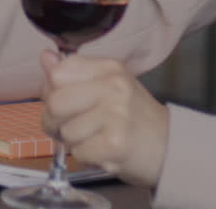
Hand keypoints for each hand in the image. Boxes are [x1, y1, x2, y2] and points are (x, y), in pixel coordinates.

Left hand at [41, 50, 169, 187]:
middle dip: (55, 122)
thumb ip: (74, 73)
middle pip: (55, 103)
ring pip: (65, 132)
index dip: (52, 92)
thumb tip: (45, 56)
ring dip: (74, 143)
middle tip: (72, 128)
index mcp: (109, 68)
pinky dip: (86, 158)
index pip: (58, 73)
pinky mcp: (115, 143)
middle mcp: (114, 87)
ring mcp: (116, 115)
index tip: (66, 103)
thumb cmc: (133, 116)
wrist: (169, 147)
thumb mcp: (108, 85)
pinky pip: (78, 153)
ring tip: (95, 140)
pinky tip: (103, 152)